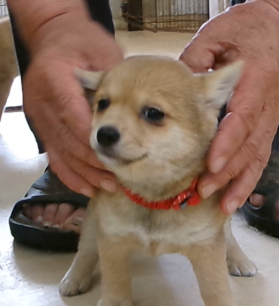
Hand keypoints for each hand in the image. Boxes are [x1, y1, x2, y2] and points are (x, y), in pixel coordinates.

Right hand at [22, 14, 122, 196]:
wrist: (54, 38)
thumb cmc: (81, 42)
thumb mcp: (101, 50)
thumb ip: (112, 79)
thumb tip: (130, 109)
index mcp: (54, 80)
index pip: (75, 118)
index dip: (94, 141)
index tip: (116, 155)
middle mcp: (42, 102)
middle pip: (69, 141)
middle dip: (94, 163)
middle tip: (116, 179)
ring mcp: (40, 118)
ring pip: (62, 154)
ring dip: (85, 174)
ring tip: (108, 187)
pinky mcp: (43, 128)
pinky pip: (55, 157)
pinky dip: (70, 174)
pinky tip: (86, 187)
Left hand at [180, 2, 278, 213]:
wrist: (276, 28)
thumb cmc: (244, 30)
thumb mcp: (215, 37)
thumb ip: (194, 64)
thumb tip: (172, 93)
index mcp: (255, 79)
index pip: (241, 117)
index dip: (227, 143)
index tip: (210, 164)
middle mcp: (267, 103)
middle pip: (249, 144)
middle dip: (228, 170)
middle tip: (205, 190)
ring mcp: (270, 116)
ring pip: (258, 155)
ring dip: (240, 182)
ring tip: (223, 206)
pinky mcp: (267, 125)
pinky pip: (260, 156)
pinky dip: (249, 179)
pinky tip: (236, 197)